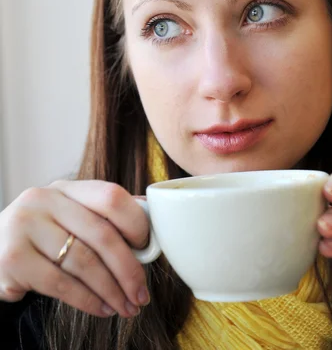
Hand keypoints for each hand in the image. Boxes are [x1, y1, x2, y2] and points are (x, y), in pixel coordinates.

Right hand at [0, 180, 150, 317]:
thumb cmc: (41, 239)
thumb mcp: (68, 218)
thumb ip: (103, 217)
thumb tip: (152, 222)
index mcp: (65, 188)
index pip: (110, 195)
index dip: (136, 222)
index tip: (149, 249)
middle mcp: (44, 199)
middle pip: (101, 233)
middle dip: (129, 269)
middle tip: (142, 294)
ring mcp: (25, 225)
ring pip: (83, 262)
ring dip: (111, 290)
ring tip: (126, 306)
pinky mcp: (12, 257)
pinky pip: (61, 284)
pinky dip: (87, 301)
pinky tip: (102, 309)